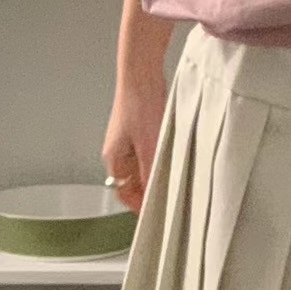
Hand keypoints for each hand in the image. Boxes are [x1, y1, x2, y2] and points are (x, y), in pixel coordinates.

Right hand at [101, 70, 166, 214]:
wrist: (142, 75)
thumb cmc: (140, 107)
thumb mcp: (150, 147)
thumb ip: (151, 174)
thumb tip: (155, 198)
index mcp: (114, 160)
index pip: (125, 193)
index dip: (140, 206)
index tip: (158, 214)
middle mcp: (118, 152)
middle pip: (134, 181)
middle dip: (151, 190)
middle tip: (171, 198)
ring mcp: (128, 140)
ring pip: (143, 166)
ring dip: (157, 173)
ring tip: (175, 178)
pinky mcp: (139, 129)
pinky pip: (149, 151)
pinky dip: (160, 158)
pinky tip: (174, 155)